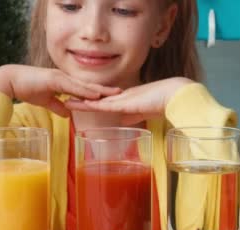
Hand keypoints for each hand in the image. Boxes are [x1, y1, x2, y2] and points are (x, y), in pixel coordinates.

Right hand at [0, 65, 120, 116]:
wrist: (10, 81)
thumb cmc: (26, 88)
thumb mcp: (45, 101)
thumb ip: (57, 106)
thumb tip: (67, 114)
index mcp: (63, 82)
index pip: (84, 88)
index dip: (98, 91)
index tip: (112, 95)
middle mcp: (64, 78)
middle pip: (89, 85)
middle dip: (105, 89)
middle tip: (122, 93)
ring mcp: (60, 77)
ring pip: (84, 85)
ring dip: (100, 89)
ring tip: (115, 94)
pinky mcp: (54, 80)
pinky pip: (73, 86)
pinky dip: (85, 91)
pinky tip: (96, 95)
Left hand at [64, 77, 193, 124]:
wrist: (175, 96)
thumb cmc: (164, 104)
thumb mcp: (144, 113)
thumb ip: (133, 117)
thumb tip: (122, 123)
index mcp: (125, 99)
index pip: (103, 100)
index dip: (90, 100)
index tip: (77, 100)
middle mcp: (120, 97)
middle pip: (95, 98)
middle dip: (80, 98)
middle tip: (64, 96)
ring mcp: (122, 99)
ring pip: (96, 100)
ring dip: (81, 101)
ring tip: (65, 100)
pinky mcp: (125, 103)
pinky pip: (104, 105)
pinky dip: (92, 105)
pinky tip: (80, 105)